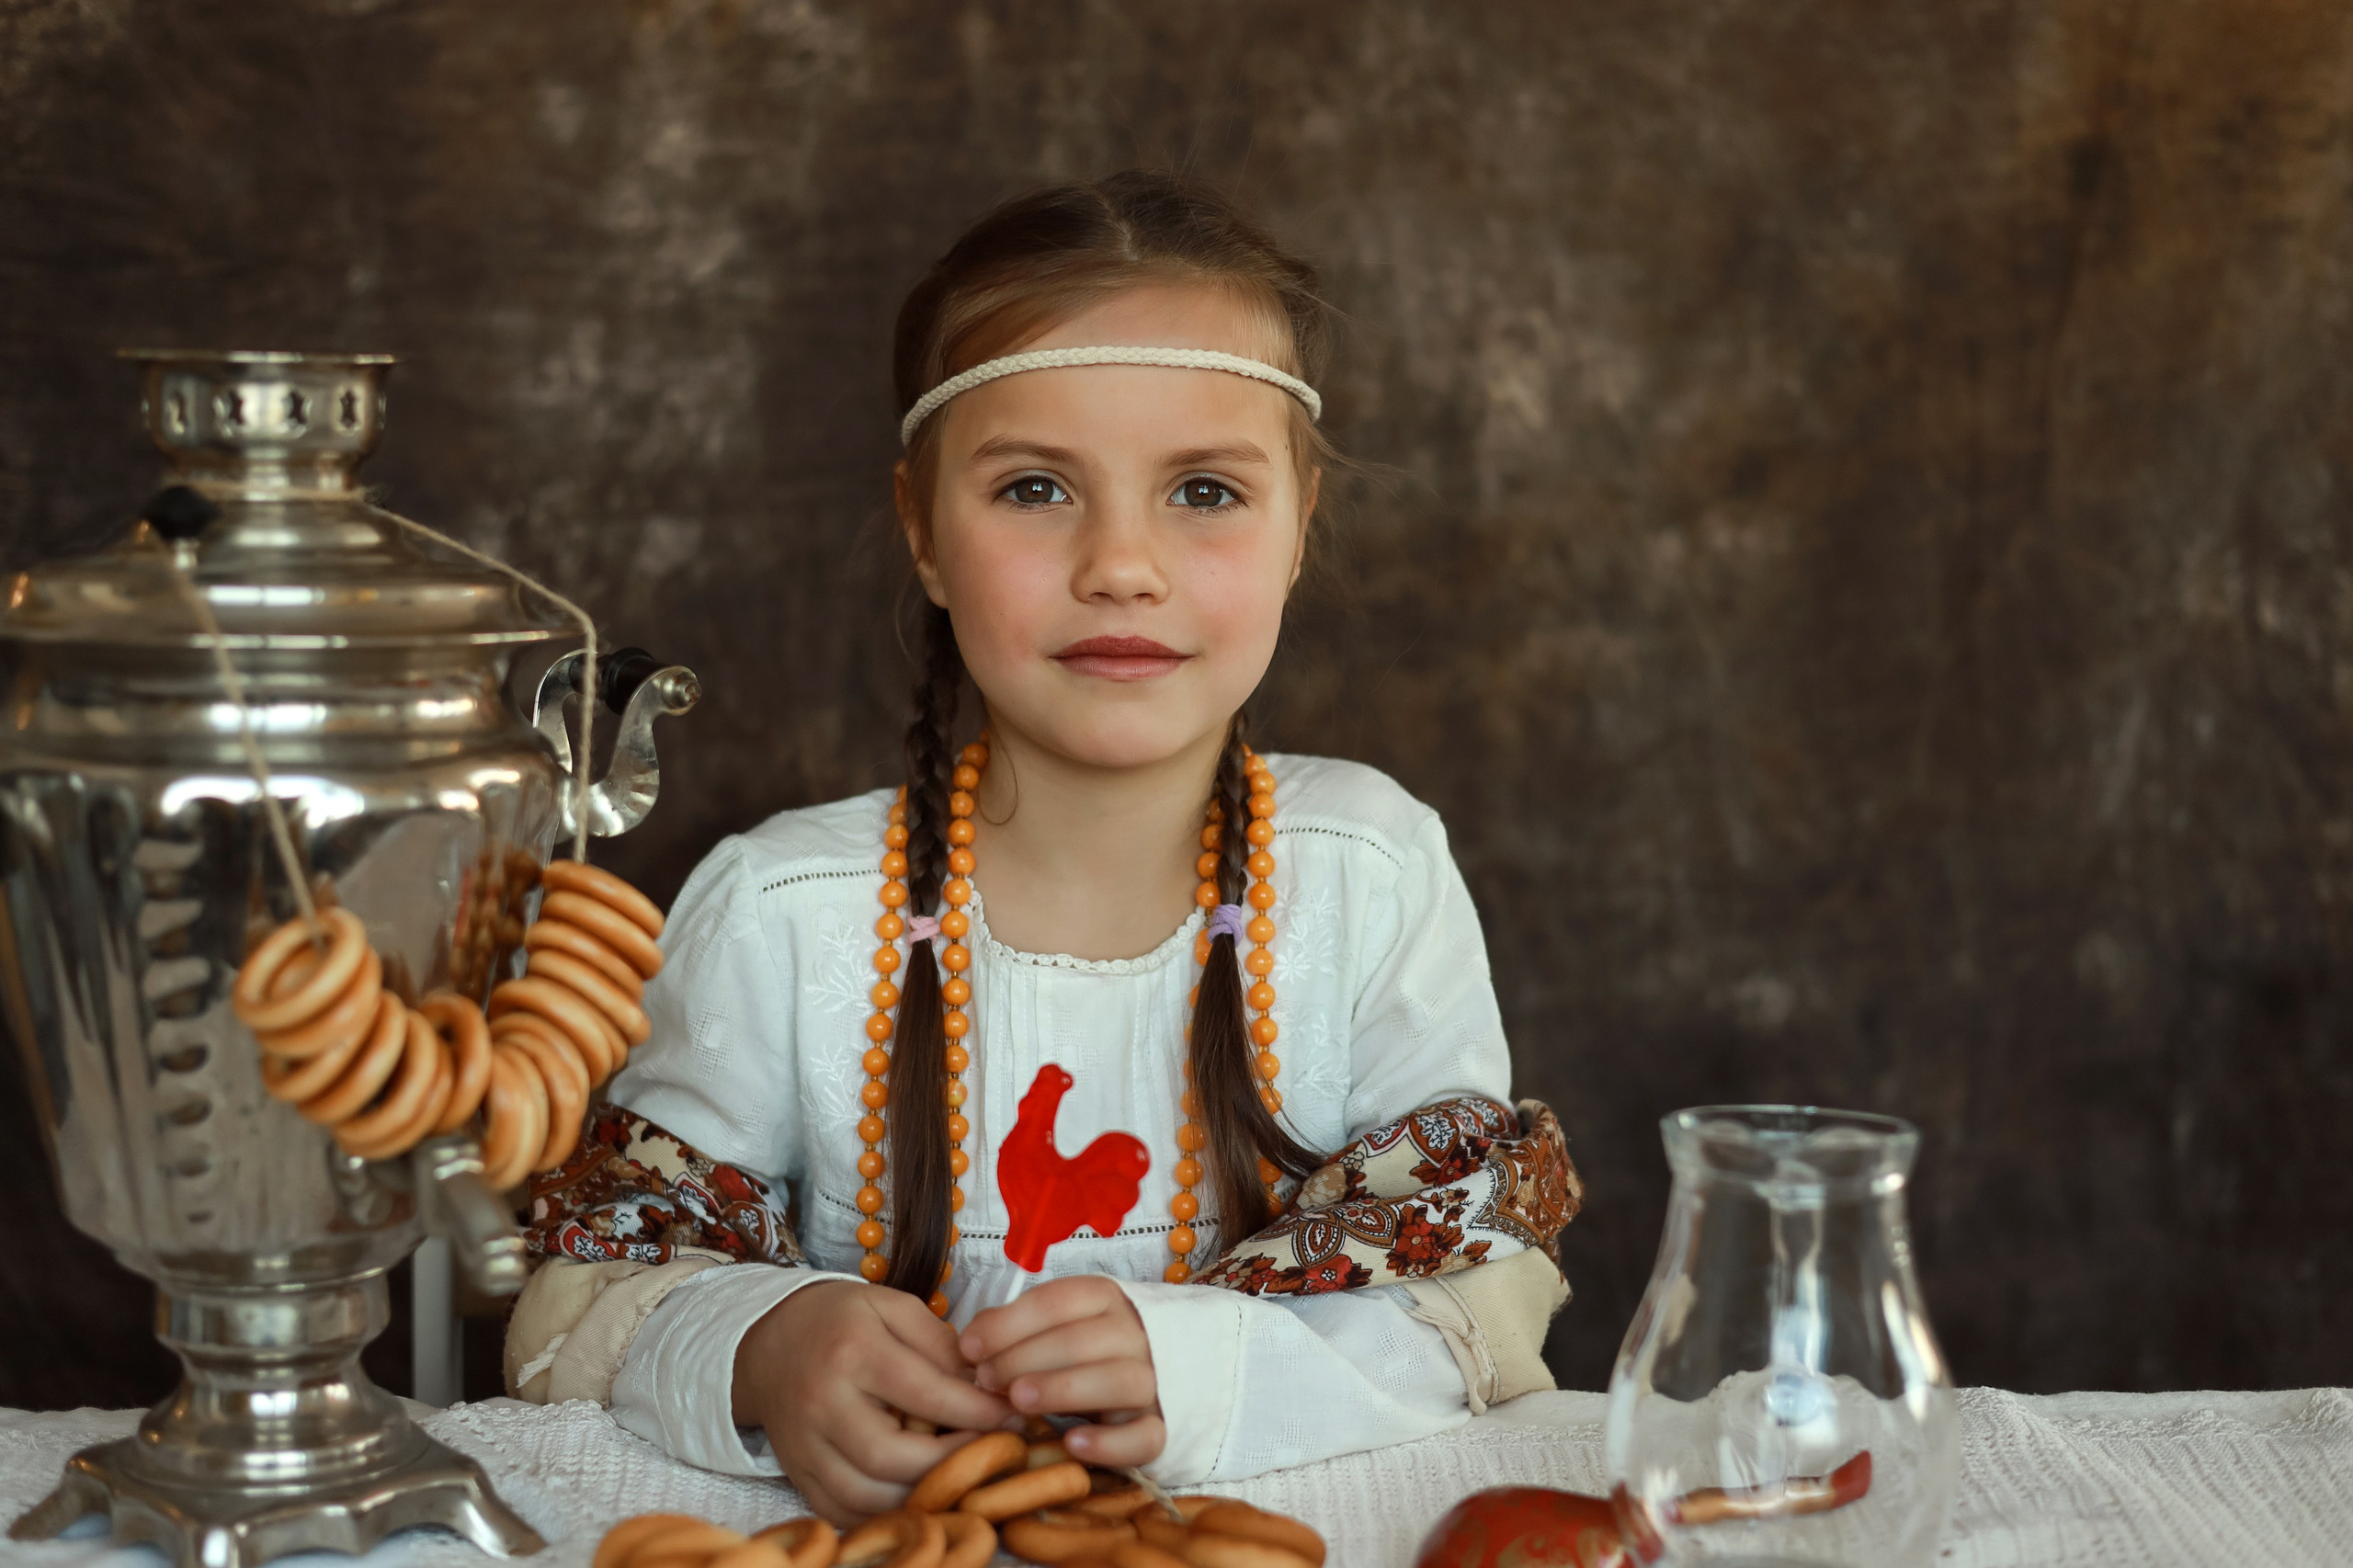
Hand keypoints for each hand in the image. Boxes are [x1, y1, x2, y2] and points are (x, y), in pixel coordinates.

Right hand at [732, 1280, 1015, 1523]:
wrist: (769, 1341)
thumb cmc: (842, 1320)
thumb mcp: (892, 1306)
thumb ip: (940, 1342)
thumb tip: (984, 1383)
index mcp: (852, 1352)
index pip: (926, 1394)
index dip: (978, 1411)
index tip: (1014, 1416)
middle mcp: (823, 1403)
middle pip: (892, 1457)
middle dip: (952, 1463)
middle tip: (992, 1454)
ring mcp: (804, 1445)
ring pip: (867, 1495)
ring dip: (922, 1496)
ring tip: (961, 1477)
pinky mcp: (796, 1472)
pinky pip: (842, 1511)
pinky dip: (884, 1513)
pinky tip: (918, 1495)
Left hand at [959, 1275, 1163, 1467]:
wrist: (1146, 1379)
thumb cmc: (1080, 1352)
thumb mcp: (1049, 1328)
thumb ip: (1013, 1329)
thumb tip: (972, 1342)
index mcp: (1105, 1300)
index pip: (1058, 1301)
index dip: (1009, 1323)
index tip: (969, 1348)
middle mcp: (1135, 1335)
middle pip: (1085, 1339)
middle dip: (1026, 1357)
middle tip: (986, 1379)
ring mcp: (1153, 1382)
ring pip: (1121, 1380)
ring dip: (1065, 1388)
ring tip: (1019, 1400)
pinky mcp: (1159, 1427)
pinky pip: (1146, 1436)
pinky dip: (1111, 1442)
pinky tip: (1072, 1443)